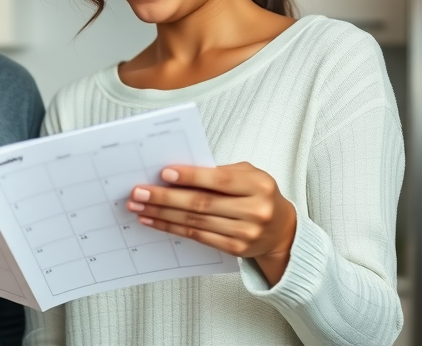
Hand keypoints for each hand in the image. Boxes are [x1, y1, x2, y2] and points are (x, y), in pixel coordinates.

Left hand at [127, 162, 296, 284]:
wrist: (282, 230)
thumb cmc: (258, 194)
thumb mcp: (249, 175)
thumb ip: (219, 173)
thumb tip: (178, 174)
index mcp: (258, 186)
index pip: (219, 180)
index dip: (191, 177)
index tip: (164, 173)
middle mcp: (254, 210)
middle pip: (202, 204)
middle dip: (165, 198)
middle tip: (139, 193)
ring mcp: (245, 232)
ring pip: (195, 222)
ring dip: (162, 214)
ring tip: (139, 207)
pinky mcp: (234, 249)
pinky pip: (196, 236)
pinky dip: (172, 227)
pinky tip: (154, 220)